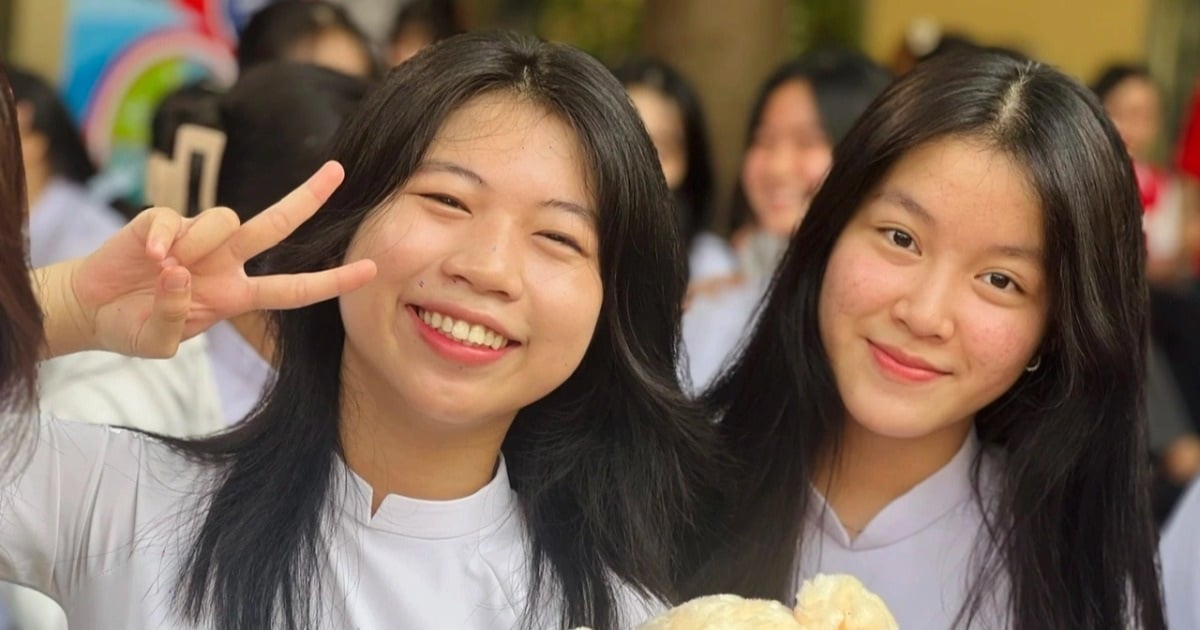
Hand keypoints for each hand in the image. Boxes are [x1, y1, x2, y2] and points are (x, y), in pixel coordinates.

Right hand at [47, 161, 375, 358]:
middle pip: (276, 224)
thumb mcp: (160, 341)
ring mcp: (196, 238)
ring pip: (225, 219)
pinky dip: (161, 239)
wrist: (91, 309)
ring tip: (165, 270)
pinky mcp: (162, 221)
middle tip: (338, 170)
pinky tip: (146, 257)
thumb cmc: (135, 326)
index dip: (332, 281)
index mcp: (237, 294)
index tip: (371, 269)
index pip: (294, 287)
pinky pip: (174, 220)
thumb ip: (175, 317)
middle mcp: (225, 262)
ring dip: (200, 243)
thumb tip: (180, 274)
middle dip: (308, 197)